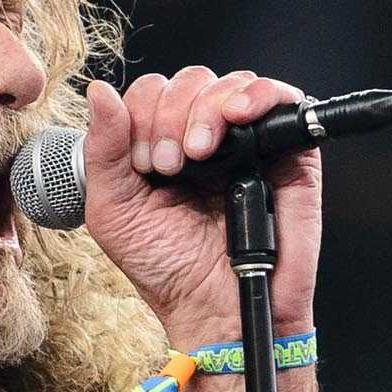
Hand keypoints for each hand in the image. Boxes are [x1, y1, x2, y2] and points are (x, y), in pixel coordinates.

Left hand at [83, 68, 321, 343]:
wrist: (217, 310)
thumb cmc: (169, 270)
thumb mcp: (114, 210)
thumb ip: (103, 150)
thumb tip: (101, 91)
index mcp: (163, 146)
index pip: (153, 93)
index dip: (143, 115)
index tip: (144, 164)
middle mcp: (208, 139)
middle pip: (191, 81)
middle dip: (171, 115)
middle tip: (170, 166)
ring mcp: (250, 143)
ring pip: (232, 84)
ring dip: (208, 109)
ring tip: (200, 154)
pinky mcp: (291, 154)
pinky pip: (284, 99)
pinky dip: (260, 95)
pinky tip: (238, 115)